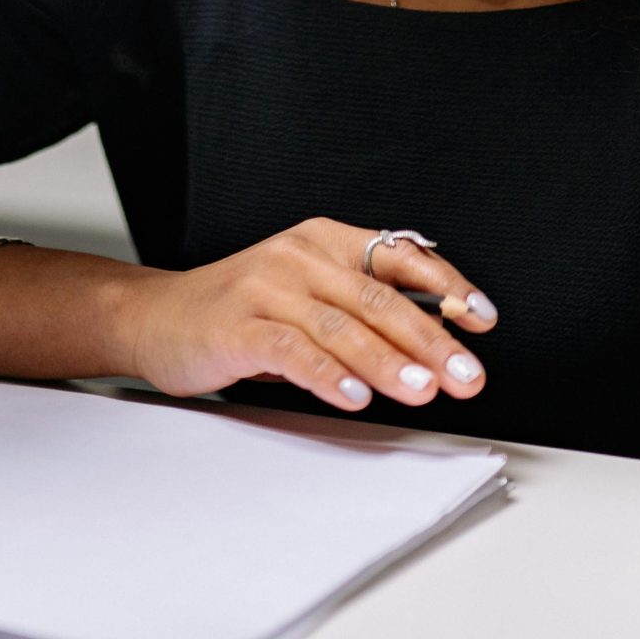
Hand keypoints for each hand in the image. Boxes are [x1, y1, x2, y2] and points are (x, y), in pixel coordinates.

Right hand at [124, 219, 495, 417]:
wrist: (157, 317)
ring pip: (342, 326)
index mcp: (325, 241)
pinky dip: (328, 375)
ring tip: (424, 389)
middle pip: (379, 298)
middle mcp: (300, 256)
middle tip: (466, 374)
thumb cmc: (242, 311)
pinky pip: (293, 350)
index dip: (447, 287)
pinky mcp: (238, 325)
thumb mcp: (306, 295)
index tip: (483, 319)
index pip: (399, 257)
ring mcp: (267, 288)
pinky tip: (354, 397)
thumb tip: (434, 342)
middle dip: (431, 339)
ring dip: (388, 362)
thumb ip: (360, 310)